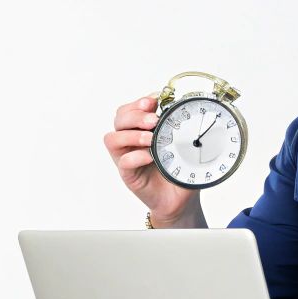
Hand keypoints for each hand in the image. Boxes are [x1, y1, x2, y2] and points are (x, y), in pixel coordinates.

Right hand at [104, 94, 203, 226]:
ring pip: (113, 138)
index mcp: (141, 129)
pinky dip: (135, 156)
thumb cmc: (178, 169)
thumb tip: (184, 106)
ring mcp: (127, 157)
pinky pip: (123, 162)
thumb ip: (179, 127)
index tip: (154, 100)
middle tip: (153, 120)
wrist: (179, 198)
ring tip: (150, 139)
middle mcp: (130, 142)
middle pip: (119, 119)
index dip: (138, 103)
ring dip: (131, 134)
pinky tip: (150, 157)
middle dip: (135, 115)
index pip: (129, 109)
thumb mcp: (182, 144)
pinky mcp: (128, 175)